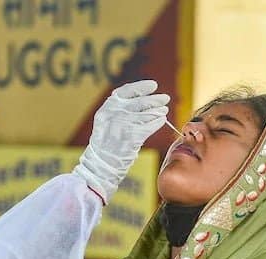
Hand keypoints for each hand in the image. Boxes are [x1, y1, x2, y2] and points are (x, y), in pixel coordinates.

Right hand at [73, 80, 167, 203]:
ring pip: (146, 114)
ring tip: (164, 110)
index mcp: (105, 110)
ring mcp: (122, 126)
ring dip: (158, 111)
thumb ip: (119, 111)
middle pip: (138, 102)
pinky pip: (149, 126)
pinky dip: (157, 122)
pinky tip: (161, 121)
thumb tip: (142, 101)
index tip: (153, 85)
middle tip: (164, 98)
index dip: (140, 87)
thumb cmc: (106, 146)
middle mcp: (113, 115)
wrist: (101, 165)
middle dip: (154, 100)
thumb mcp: (106, 124)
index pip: (124, 92)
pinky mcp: (131, 137)